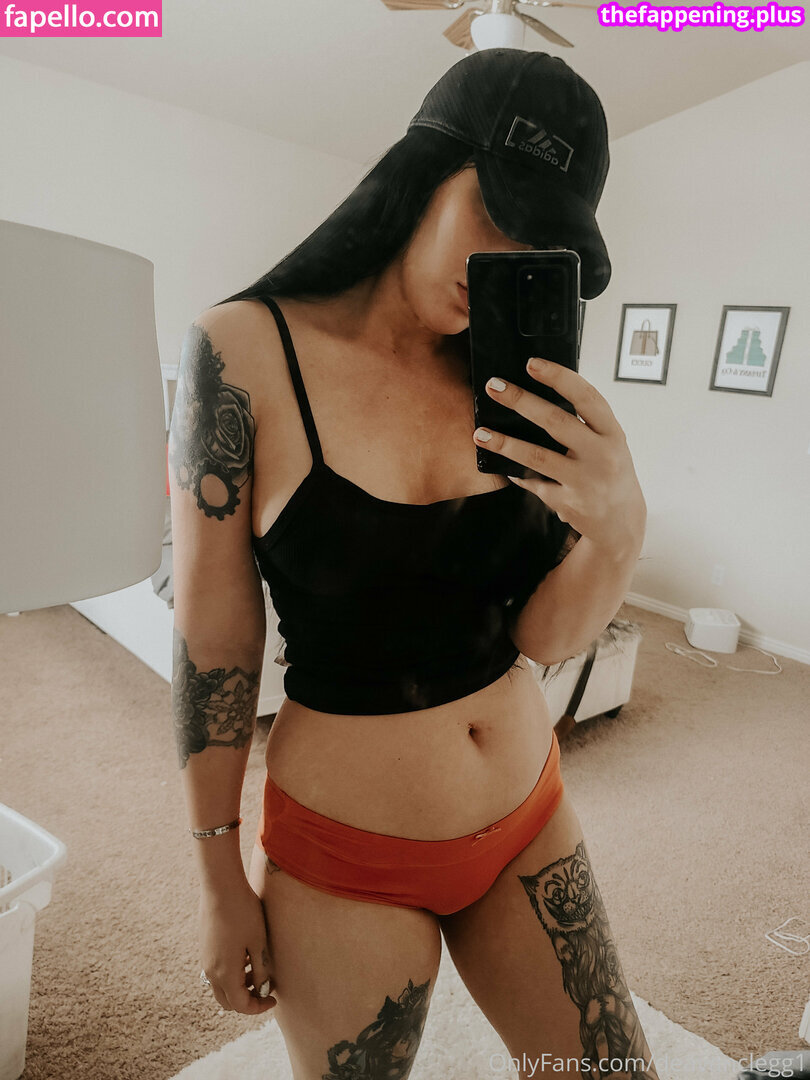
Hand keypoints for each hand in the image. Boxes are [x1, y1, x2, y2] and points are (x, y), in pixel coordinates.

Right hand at [198, 878, 276, 1014]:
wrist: (221, 886)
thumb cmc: (244, 912)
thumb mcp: (258, 942)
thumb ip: (260, 970)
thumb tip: (262, 989)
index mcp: (225, 974)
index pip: (241, 1005)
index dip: (259, 1007)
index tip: (273, 998)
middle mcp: (211, 971)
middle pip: (228, 1001)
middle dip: (247, 1000)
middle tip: (265, 987)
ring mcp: (205, 960)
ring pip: (221, 987)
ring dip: (239, 986)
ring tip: (257, 969)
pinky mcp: (205, 948)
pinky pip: (217, 971)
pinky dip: (231, 973)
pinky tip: (245, 955)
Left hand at [473, 357, 645, 554]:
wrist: (621, 522)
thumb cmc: (610, 472)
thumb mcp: (608, 443)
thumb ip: (585, 422)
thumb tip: (540, 392)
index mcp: (612, 433)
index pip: (586, 397)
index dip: (559, 377)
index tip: (532, 364)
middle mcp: (602, 455)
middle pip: (555, 422)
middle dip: (520, 401)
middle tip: (493, 386)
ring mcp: (585, 481)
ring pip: (537, 457)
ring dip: (505, 443)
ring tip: (479, 433)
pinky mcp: (568, 503)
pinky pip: (534, 484)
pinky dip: (517, 475)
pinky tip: (504, 467)